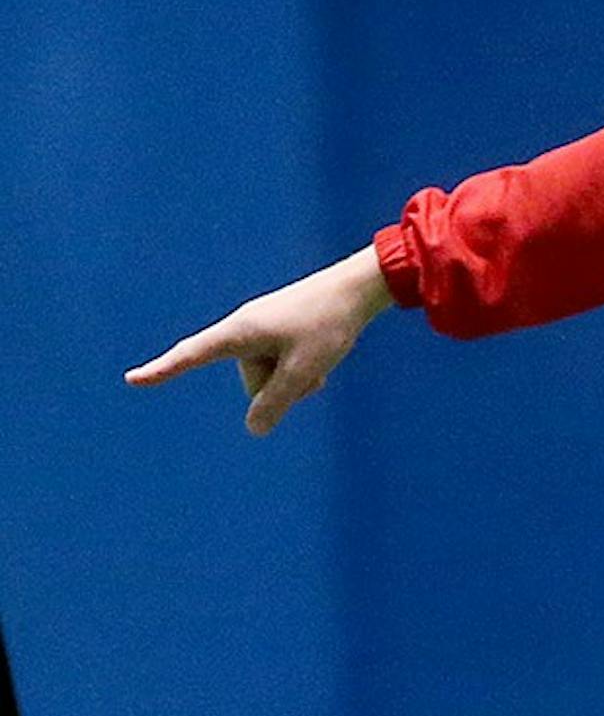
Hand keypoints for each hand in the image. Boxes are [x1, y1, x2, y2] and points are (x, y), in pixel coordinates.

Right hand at [125, 246, 393, 435]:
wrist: (359, 286)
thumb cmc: (329, 324)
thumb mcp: (304, 371)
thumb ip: (276, 402)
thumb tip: (254, 429)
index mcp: (240, 332)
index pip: (193, 355)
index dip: (163, 370)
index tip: (132, 379)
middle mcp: (244, 328)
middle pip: (251, 381)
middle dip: (281, 385)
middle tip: (313, 361)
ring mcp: (262, 328)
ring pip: (271, 375)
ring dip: (296, 376)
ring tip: (321, 353)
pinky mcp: (279, 329)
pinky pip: (283, 363)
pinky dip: (302, 367)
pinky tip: (324, 352)